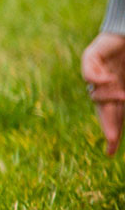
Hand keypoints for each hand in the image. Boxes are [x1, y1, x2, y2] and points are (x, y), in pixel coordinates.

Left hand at [81, 32, 124, 154]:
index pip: (114, 116)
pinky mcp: (91, 56)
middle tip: (112, 141)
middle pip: (103, 110)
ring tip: (124, 96)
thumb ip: (124, 98)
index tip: (111, 153)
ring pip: (95, 94)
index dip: (113, 132)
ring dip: (110, 98)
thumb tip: (123, 102)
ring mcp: (98, 71)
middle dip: (108, 125)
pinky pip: (88, 72)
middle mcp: (107, 84)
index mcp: (119, 90)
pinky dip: (96, 78)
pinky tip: (107, 81)